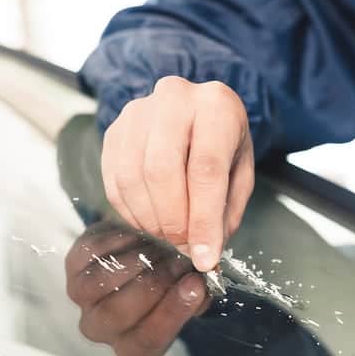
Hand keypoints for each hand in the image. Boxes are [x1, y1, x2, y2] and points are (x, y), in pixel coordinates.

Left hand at [65, 221, 210, 355]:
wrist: (149, 250)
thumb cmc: (174, 278)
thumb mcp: (191, 292)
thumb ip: (199, 293)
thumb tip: (202, 284)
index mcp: (134, 345)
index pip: (148, 340)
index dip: (172, 312)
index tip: (195, 284)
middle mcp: (102, 328)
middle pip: (117, 314)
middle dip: (154, 283)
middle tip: (179, 260)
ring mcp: (82, 298)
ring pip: (97, 285)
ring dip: (135, 262)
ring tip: (162, 245)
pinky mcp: (73, 266)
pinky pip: (90, 254)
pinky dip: (117, 241)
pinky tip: (139, 233)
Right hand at [101, 76, 254, 271]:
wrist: (198, 112)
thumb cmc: (224, 145)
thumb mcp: (240, 174)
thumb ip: (224, 213)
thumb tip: (204, 255)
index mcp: (216, 107)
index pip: (205, 169)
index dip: (203, 220)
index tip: (204, 256)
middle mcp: (174, 99)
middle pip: (161, 170)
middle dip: (171, 219)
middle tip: (183, 243)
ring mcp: (138, 112)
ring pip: (132, 176)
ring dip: (149, 218)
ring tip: (168, 233)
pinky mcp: (115, 130)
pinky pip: (114, 180)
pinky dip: (130, 211)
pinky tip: (149, 220)